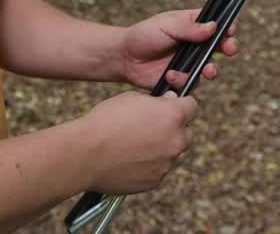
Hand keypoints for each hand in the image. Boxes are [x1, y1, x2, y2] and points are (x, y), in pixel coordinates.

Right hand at [80, 90, 198, 193]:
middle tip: (149, 128)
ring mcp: (166, 164)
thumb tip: (168, 103)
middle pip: (185, 133)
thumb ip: (156, 102)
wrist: (86, 154)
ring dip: (158, 148)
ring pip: (170, 153)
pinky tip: (127, 159)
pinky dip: (147, 165)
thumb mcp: (132, 98)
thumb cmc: (105, 121)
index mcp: (173, 116)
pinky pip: (157, 170)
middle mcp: (176, 140)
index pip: (193, 107)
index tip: (171, 107)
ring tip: (131, 145)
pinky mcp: (155, 181)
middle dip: (172, 130)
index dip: (181, 105)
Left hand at [117, 9, 239, 90]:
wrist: (125, 58)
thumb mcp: (167, 25)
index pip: (216, 24)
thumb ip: (190, 28)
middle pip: (220, 46)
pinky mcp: (181, 79)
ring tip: (207, 70)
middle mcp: (194, 44)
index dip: (226, 27)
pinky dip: (182, 80)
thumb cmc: (143, 35)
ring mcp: (189, 62)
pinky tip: (170, 75)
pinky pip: (192, 82)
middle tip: (229, 49)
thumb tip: (214, 27)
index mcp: (192, 25)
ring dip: (211, 69)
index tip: (229, 30)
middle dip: (229, 47)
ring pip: (210, 67)